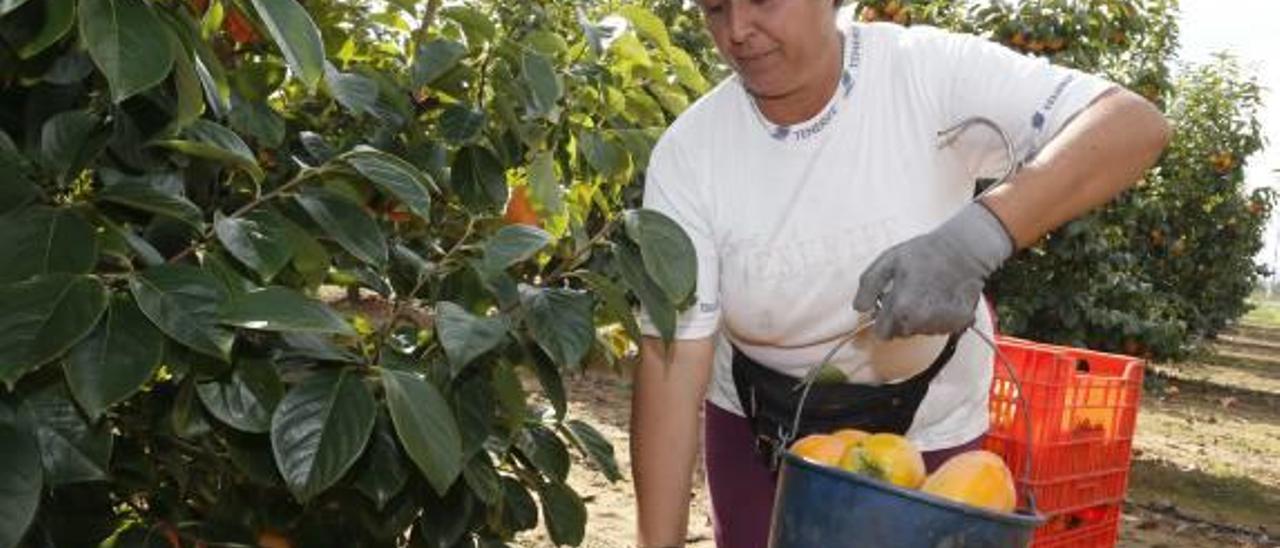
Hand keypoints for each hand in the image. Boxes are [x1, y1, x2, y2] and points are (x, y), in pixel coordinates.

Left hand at [854, 202, 1013, 338]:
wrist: (964, 250)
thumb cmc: (924, 253)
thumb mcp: (888, 260)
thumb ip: (869, 285)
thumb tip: (859, 308)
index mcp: (900, 308)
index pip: (882, 333)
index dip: (882, 318)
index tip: (889, 304)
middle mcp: (920, 322)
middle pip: (900, 334)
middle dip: (900, 318)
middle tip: (910, 295)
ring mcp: (940, 325)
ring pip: (919, 331)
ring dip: (919, 318)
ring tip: (927, 293)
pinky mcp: (957, 324)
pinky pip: (939, 328)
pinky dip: (938, 318)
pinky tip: (940, 298)